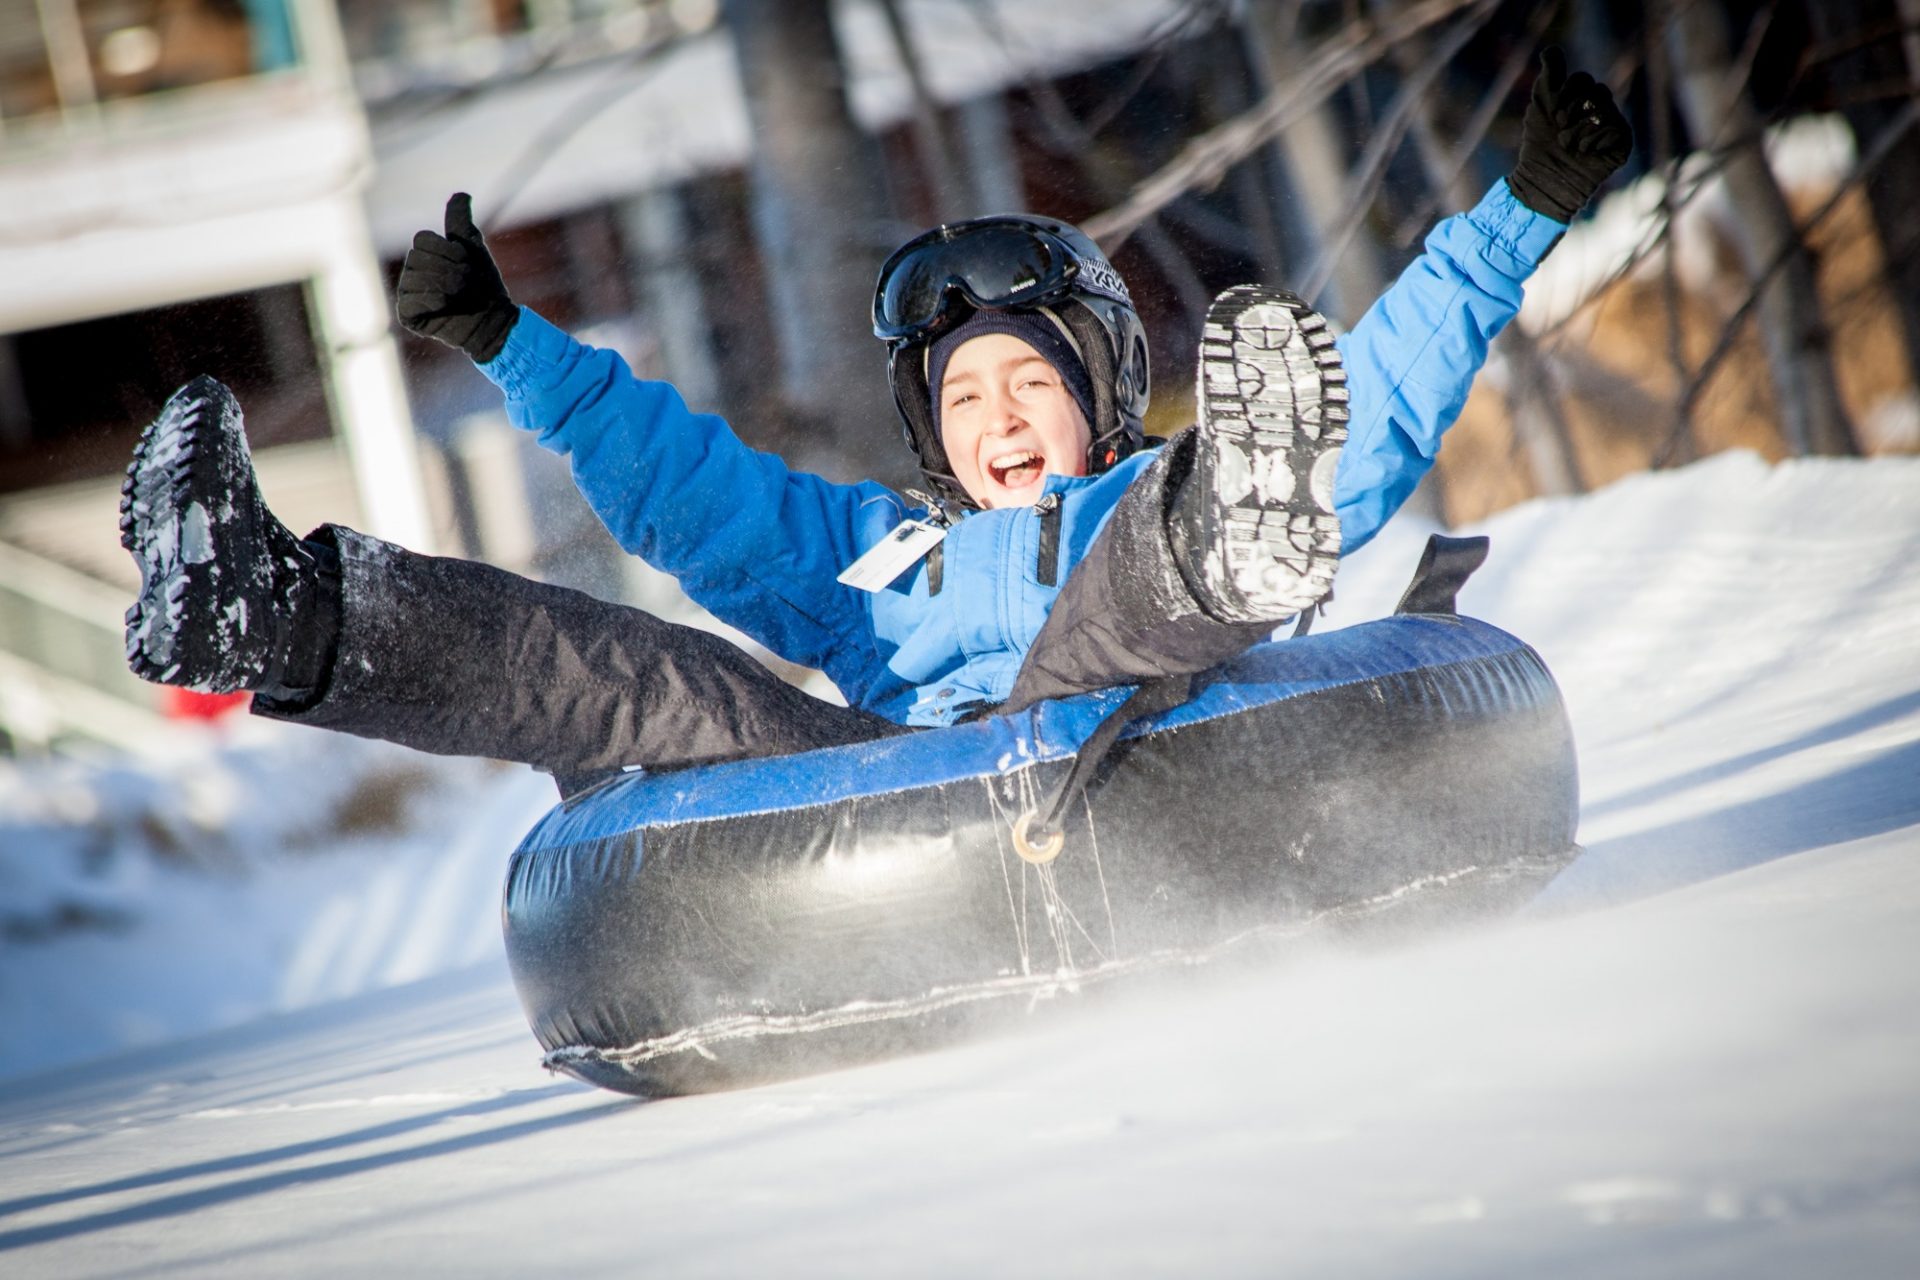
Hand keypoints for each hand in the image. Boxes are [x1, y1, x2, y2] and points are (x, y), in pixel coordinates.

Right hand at [396, 193, 517, 363]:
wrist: (492, 318)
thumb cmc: (484, 283)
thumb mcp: (473, 247)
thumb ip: (461, 222)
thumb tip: (462, 194)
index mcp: (424, 253)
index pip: (422, 238)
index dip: (447, 249)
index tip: (466, 260)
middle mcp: (412, 271)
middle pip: (416, 257)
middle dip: (447, 269)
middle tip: (465, 282)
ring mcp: (408, 293)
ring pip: (413, 279)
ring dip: (442, 286)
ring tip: (459, 296)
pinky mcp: (409, 315)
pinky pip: (410, 302)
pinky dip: (431, 302)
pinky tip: (445, 307)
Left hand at [1507, 48, 1633, 222]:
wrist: (1546, 178)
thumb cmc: (1540, 144)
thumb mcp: (1542, 105)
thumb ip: (1549, 77)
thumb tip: (1551, 50)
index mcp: (1582, 99)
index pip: (1582, 80)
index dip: (1565, 92)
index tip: (1552, 112)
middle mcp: (1600, 109)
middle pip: (1595, 90)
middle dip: (1572, 109)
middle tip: (1560, 129)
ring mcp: (1613, 125)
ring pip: (1604, 107)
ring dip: (1579, 128)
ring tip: (1569, 145)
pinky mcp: (1622, 143)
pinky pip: (1614, 126)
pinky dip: (1593, 138)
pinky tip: (1585, 152)